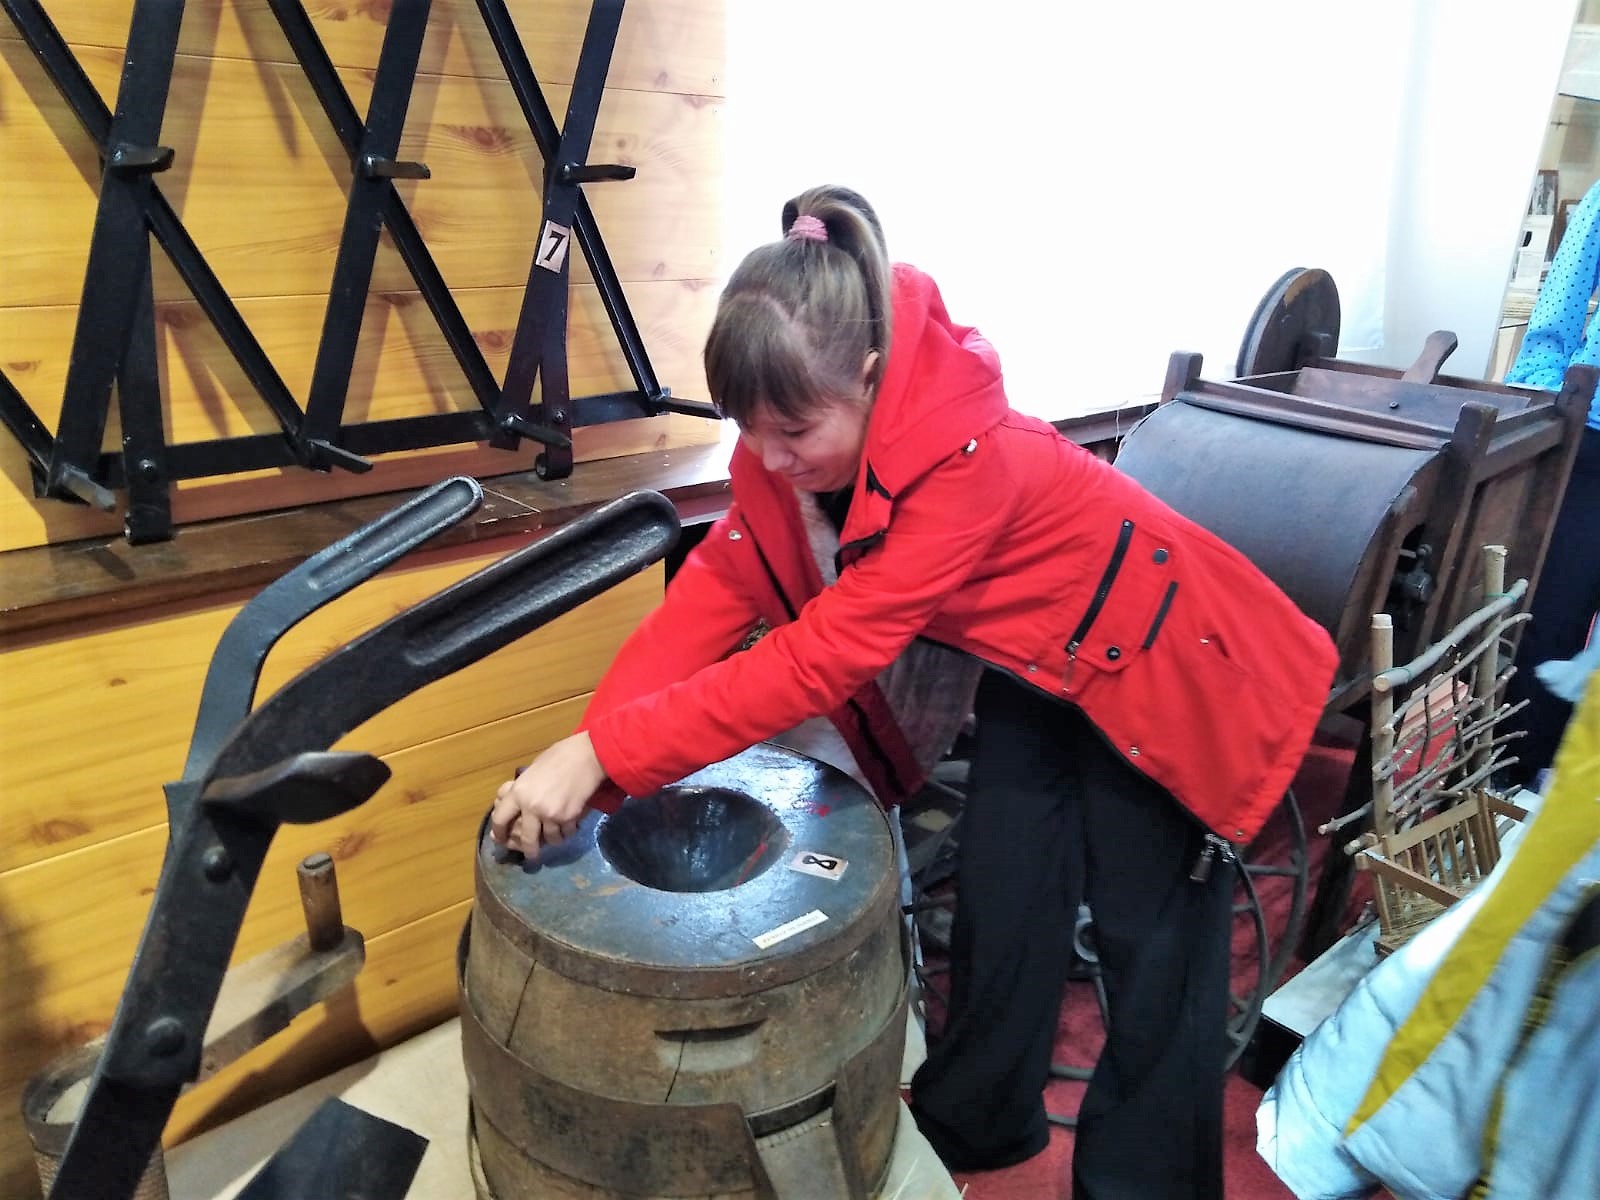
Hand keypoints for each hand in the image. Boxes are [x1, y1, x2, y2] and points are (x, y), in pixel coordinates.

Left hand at [489, 731, 607, 854]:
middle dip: (529, 850)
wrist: (587, 756)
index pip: (500, 820)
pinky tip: (570, 825)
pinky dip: (567, 832)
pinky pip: (566, 833)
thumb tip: (505, 802)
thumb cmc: (558, 757)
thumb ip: (518, 789)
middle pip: (526, 839)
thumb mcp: (530, 771)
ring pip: (550, 839)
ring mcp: (551, 814)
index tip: (501, 839)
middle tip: (532, 855)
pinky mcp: (568, 818)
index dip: (499, 833)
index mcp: (518, 792)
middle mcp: (531, 807)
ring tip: (557, 835)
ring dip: (553, 839)